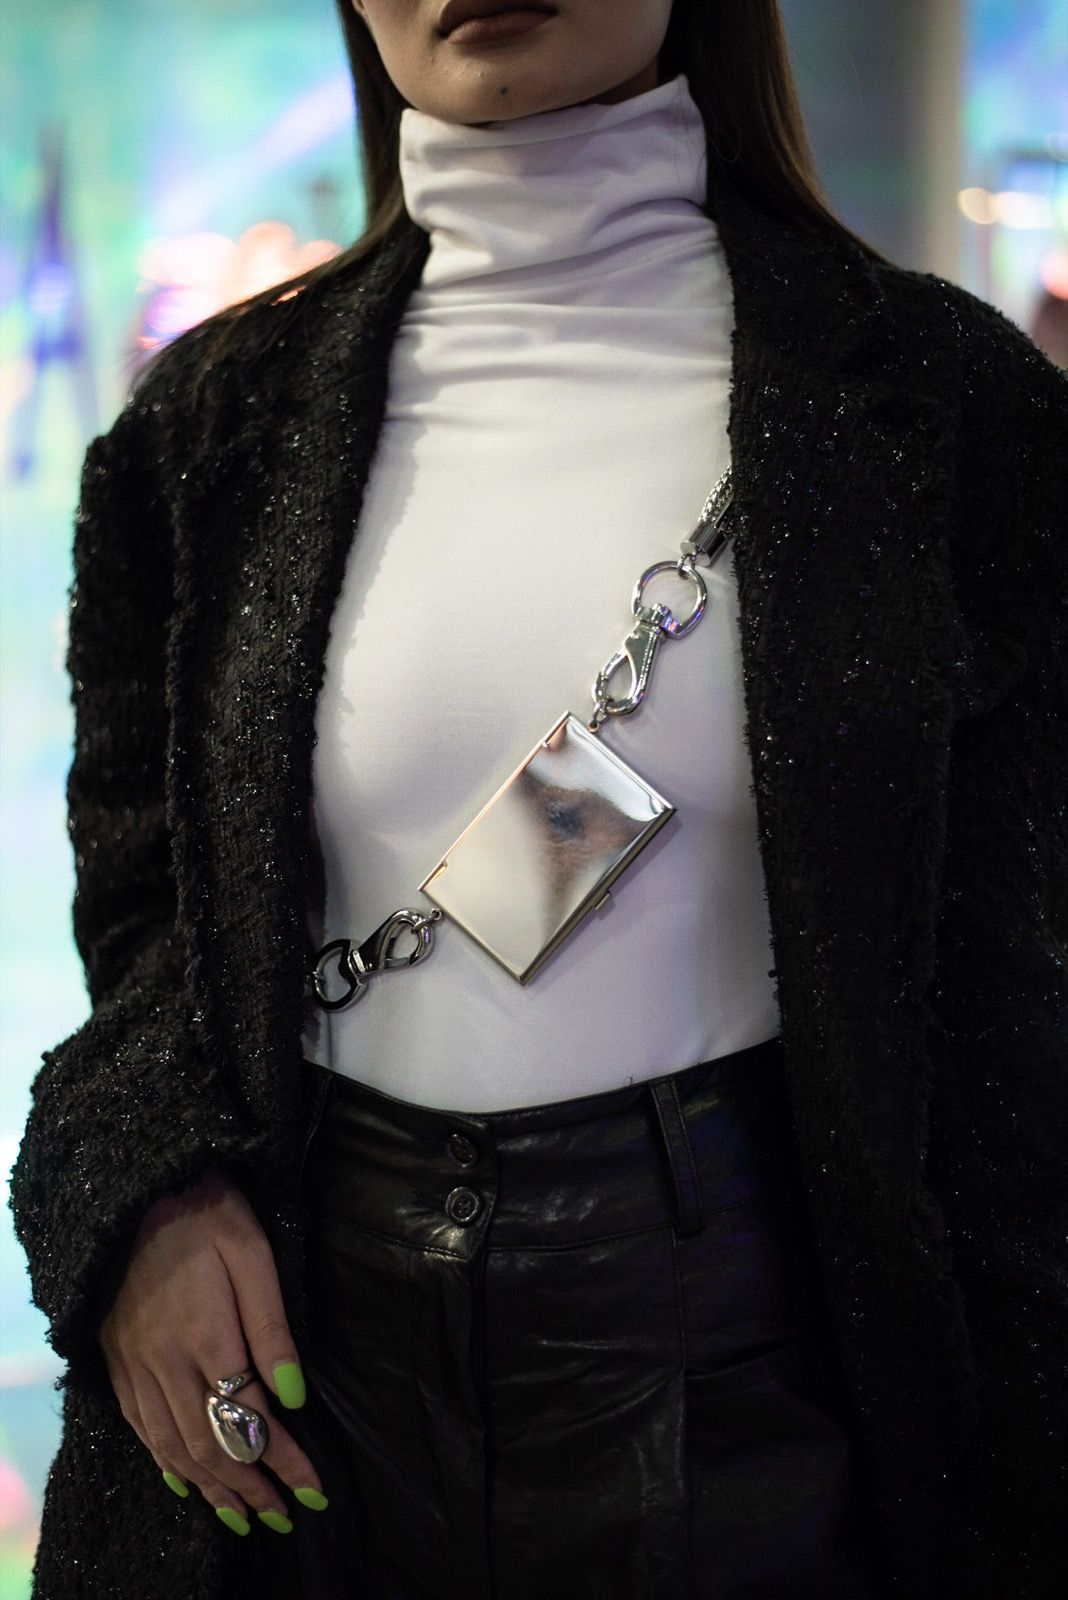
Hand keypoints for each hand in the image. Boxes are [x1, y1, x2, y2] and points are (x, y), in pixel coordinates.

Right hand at [98, 1165, 327, 1534]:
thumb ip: (271, 1327)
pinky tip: (186, 1484)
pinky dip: (167, 1465)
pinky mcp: (116, 1361)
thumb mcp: (253, 1255)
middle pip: (211, 1446)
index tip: (314, 1491)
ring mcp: (134, 1365)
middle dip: (251, 1488)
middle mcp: (164, 1362)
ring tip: (245, 1517)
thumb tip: (293, 1397)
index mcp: (205, 1335)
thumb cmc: (207, 1214)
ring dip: (212, 1489)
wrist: (135, 1190)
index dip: (284, 1461)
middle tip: (285, 1515)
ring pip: (173, 1448)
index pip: (251, 1419)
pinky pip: (140, 1430)